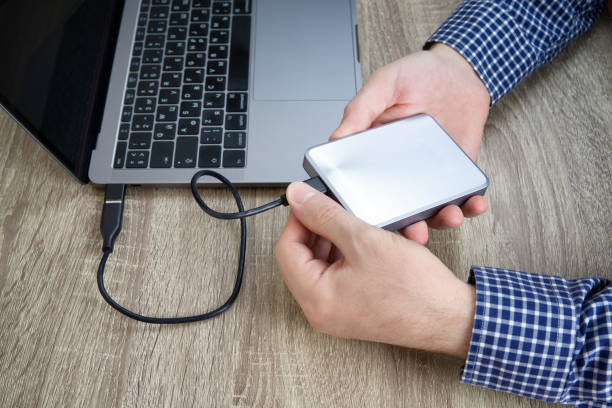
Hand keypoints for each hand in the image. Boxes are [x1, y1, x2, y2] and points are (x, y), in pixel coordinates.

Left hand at [275, 182, 475, 358]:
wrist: (451, 319)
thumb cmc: (415, 290)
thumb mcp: (365, 240)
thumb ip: (326, 215)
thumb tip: (297, 197)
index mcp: (315, 297)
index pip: (286, 248)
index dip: (298, 218)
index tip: (312, 200)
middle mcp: (320, 310)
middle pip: (302, 256)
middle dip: (319, 228)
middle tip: (336, 208)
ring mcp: (336, 312)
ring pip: (322, 263)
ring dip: (336, 239)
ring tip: (357, 224)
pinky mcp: (352, 309)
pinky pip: (339, 274)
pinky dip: (349, 253)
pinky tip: (367, 241)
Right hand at [331, 43, 490, 243]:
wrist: (460, 72)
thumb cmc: (418, 74)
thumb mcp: (384, 85)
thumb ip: (360, 109)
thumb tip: (335, 138)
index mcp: (374, 153)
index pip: (363, 188)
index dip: (366, 211)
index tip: (372, 223)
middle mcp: (398, 171)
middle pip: (397, 209)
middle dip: (406, 225)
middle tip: (414, 231)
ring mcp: (427, 177)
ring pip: (429, 210)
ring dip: (439, 220)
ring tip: (449, 216)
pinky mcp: (454, 176)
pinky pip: (460, 198)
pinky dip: (469, 206)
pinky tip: (473, 204)